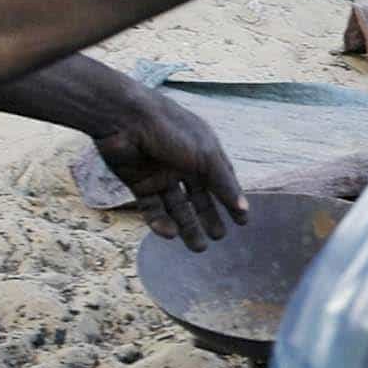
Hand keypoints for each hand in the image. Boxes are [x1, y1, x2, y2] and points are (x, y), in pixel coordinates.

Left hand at [88, 84, 246, 249]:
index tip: (241, 222)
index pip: (221, 179)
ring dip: (187, 226)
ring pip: (176, 207)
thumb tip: (244, 209)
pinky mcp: (138, 183)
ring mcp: (160, 174)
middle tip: (218, 237)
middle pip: (198, 196)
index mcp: (202, 151)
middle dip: (208, 217)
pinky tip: (171, 233)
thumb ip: (224, 183)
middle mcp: (182, 163)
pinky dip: (160, 222)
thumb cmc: (170, 130)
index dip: (231, 199)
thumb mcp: (205, 156)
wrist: (124, 119)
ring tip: (198, 247)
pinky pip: (152, 208)